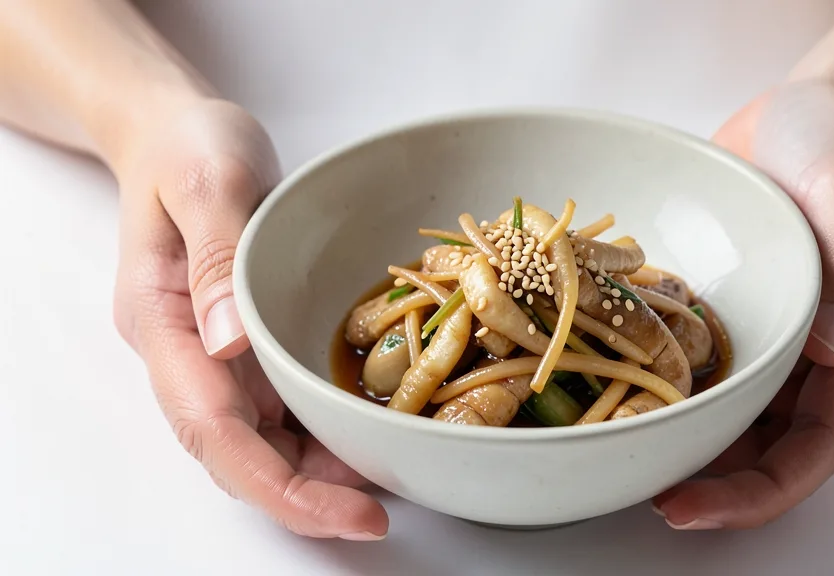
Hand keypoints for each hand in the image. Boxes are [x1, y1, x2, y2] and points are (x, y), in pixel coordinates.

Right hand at [111, 97, 388, 539]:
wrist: (179, 133)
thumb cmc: (188, 145)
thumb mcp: (207, 179)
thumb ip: (216, 254)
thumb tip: (231, 343)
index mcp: (163, 322)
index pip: (212, 427)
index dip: (277, 483)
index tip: (346, 510)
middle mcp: (187, 353)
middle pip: (237, 452)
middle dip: (304, 496)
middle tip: (376, 516)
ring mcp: (217, 354)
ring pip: (261, 439)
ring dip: (318, 472)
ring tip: (385, 485)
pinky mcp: (248, 345)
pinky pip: (282, 406)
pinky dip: (322, 432)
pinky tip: (366, 436)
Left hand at [654, 80, 833, 528]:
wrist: (801, 110)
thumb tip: (832, 348)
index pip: (820, 441)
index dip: (765, 488)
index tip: (696, 506)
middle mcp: (806, 349)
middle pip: (769, 446)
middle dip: (716, 484)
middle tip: (653, 499)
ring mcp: (760, 333)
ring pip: (727, 414)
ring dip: (684, 445)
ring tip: (626, 455)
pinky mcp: (720, 310)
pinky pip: (692, 363)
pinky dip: (661, 387)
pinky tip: (613, 391)